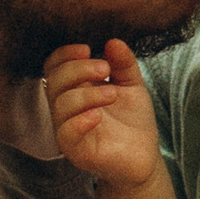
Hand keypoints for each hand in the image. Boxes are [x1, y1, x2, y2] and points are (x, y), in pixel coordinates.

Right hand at [42, 38, 165, 189]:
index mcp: (75, 88)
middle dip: (78, 69)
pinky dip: (80, 121)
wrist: (145, 157)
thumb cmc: (133, 120)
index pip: (54, 66)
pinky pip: (66, 133)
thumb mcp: (132, 85)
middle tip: (105, 69)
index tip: (87, 48)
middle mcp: (66, 107)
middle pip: (55, 81)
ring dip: (87, 94)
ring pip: (61, 105)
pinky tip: (98, 116)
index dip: (65, 54)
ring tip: (112, 93)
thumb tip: (113, 41)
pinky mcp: (76, 150)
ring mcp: (68, 129)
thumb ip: (123, 63)